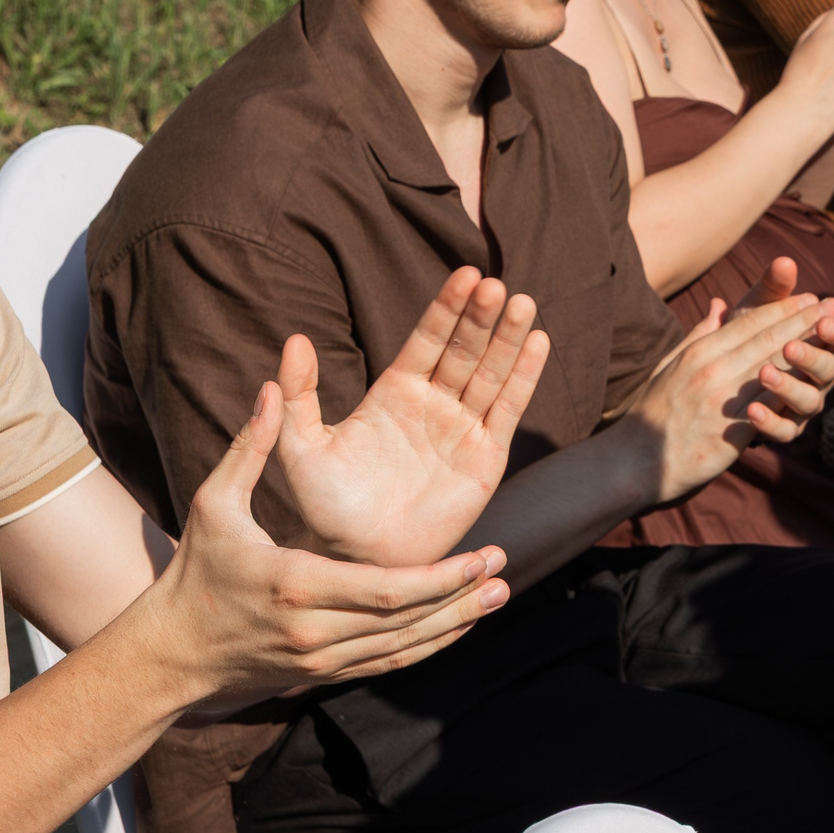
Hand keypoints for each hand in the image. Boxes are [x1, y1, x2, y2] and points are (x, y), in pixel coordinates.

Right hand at [145, 383, 512, 711]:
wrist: (168, 652)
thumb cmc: (194, 571)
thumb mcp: (214, 505)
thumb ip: (250, 447)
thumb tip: (272, 386)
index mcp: (296, 584)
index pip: (388, 590)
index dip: (442, 579)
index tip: (483, 556)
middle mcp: (315, 631)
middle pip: (406, 620)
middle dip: (460, 598)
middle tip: (504, 573)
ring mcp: (320, 662)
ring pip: (404, 647)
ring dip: (455, 624)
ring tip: (498, 596)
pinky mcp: (322, 677)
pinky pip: (387, 664)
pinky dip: (427, 647)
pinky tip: (460, 626)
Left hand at [267, 268, 548, 567]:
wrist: (360, 558)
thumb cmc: (326, 508)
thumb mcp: (301, 448)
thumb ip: (299, 395)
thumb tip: (295, 338)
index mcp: (395, 392)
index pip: (427, 339)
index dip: (446, 308)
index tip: (464, 275)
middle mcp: (434, 402)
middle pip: (465, 349)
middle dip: (480, 317)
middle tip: (494, 285)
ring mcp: (464, 427)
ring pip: (492, 372)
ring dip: (509, 337)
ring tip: (522, 302)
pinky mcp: (487, 455)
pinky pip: (509, 408)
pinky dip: (525, 376)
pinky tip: (538, 342)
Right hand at [611, 261, 833, 505]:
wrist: (635, 462)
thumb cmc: (652, 413)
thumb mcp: (670, 365)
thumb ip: (699, 335)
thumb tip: (718, 304)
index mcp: (699, 352)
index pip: (748, 323)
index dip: (782, 308)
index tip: (807, 296)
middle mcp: (712, 370)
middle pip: (767, 339)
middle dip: (803, 319)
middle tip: (832, 304)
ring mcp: (722, 401)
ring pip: (775, 367)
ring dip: (807, 349)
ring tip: (831, 335)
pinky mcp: (733, 431)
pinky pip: (771, 406)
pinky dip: (795, 390)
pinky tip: (817, 380)